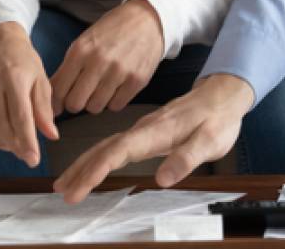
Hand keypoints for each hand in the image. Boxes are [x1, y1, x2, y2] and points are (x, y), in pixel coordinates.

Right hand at [0, 22, 59, 167]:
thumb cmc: (24, 63)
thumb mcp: (42, 81)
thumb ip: (45, 109)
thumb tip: (52, 136)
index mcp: (14, 77)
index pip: (20, 117)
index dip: (27, 142)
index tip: (34, 160)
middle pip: (2, 126)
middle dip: (15, 146)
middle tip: (26, 155)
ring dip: (2, 144)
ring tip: (15, 145)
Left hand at [50, 0, 166, 115]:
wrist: (147, 20)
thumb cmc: (111, 32)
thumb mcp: (83, 43)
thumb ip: (66, 70)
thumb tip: (53, 104)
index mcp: (80, 51)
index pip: (59, 90)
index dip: (57, 101)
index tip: (60, 103)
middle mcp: (99, 62)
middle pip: (75, 104)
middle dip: (76, 103)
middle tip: (82, 95)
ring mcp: (119, 72)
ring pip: (95, 107)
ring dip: (95, 102)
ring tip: (100, 89)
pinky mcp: (137, 80)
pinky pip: (116, 106)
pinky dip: (113, 101)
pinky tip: (115, 88)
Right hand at [53, 73, 254, 202]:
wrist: (223, 94)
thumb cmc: (218, 117)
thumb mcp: (211, 140)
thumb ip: (186, 158)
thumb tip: (163, 179)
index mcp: (156, 131)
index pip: (118, 151)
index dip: (96, 171)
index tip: (78, 189)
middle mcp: (144, 129)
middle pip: (104, 148)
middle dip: (81, 170)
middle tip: (61, 191)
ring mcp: (143, 129)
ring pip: (107, 146)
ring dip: (85, 164)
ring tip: (65, 182)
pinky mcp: (146, 133)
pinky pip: (116, 145)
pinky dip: (99, 157)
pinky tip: (92, 166)